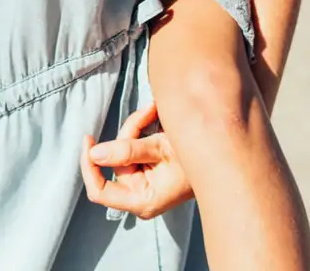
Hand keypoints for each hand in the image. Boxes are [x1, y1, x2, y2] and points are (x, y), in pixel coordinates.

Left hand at [80, 102, 193, 220]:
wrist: (220, 155)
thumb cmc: (195, 156)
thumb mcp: (161, 149)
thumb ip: (127, 150)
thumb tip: (94, 153)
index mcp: (141, 199)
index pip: (100, 191)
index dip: (88, 166)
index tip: (88, 140)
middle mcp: (139, 194)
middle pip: (116, 158)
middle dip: (131, 131)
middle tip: (150, 111)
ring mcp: (144, 182)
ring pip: (126, 147)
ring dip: (140, 125)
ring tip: (157, 109)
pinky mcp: (149, 169)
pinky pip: (136, 146)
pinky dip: (144, 129)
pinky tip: (157, 116)